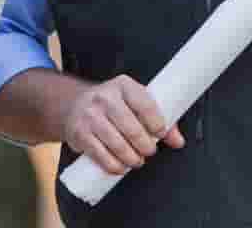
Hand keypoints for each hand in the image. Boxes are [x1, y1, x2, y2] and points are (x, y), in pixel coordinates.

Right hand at [62, 75, 184, 175]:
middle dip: (146, 147)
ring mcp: (90, 115)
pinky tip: (120, 165)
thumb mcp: (134, 102)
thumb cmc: (112, 105)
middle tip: (148, 151)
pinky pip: (101, 156)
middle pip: (132, 129)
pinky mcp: (80, 133)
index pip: (145, 105)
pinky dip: (115, 166)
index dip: (158, 125)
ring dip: (132, 159)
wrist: (74, 104)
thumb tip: (177, 140)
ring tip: (136, 160)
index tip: (161, 134)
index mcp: (123, 85)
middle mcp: (104, 97)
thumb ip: (158, 119)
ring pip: (118, 145)